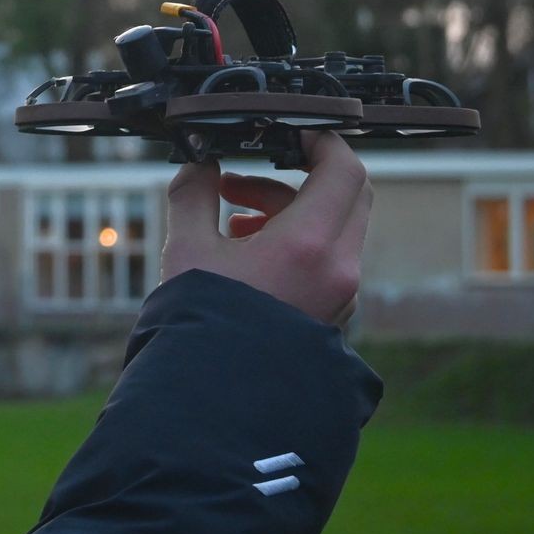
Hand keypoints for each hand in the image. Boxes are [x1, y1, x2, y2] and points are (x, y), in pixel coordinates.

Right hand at [162, 131, 372, 326]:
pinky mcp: (333, 314)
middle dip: (296, 178)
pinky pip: (328, 259)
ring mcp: (342, 295)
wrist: (216, 399)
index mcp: (310, 244)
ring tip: (232, 219)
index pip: (343, 168)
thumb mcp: (186, 248)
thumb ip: (194, 194)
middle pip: (347, 195)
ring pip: (334, 228)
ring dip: (289, 211)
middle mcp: (339, 268)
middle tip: (245, 180)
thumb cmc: (201, 324)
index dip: (319, 141)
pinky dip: (297, 242)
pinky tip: (248, 253)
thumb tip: (199, 164)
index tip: (287, 134)